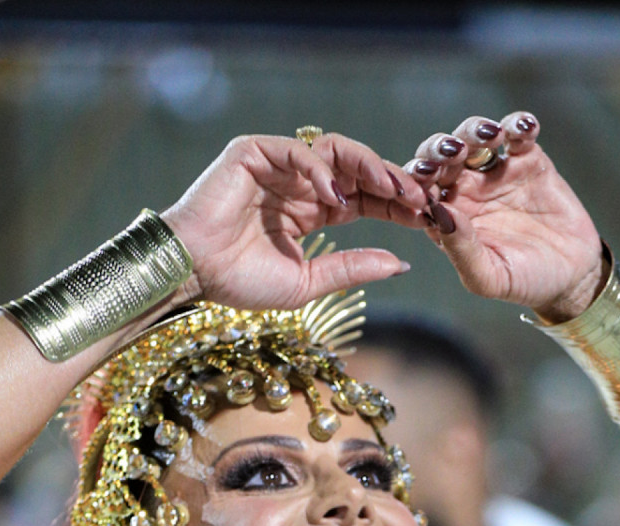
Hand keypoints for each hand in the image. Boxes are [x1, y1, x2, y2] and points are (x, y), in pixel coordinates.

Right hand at [163, 134, 427, 311]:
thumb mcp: (308, 281)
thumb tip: (399, 262)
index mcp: (312, 211)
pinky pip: (297, 150)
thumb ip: (351, 268)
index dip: (394, 204)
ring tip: (392, 191)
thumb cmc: (240, 282)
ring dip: (368, 168)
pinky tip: (339, 195)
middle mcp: (299, 183)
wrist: (194, 273)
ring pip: (334, 152)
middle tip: (420, 198)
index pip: (363, 197)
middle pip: (357, 170)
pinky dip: (321, 169)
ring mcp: (277, 164)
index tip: (425, 216)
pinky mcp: (254, 152)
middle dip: (392, 182)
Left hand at [404, 113, 602, 316]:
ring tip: (492, 136)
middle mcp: (465, 190)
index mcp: (446, 218)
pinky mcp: (527, 159)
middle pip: (441, 156)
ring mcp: (495, 171)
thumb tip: (440, 213)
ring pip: (474, 138)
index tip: (426, 176)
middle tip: (455, 151)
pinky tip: (524, 129)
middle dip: (442, 148)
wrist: (572, 275)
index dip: (418, 179)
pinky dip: (518, 125)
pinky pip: (517, 133)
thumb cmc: (524, 282)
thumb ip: (462, 250)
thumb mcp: (490, 277)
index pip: (421, 190)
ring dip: (476, 131)